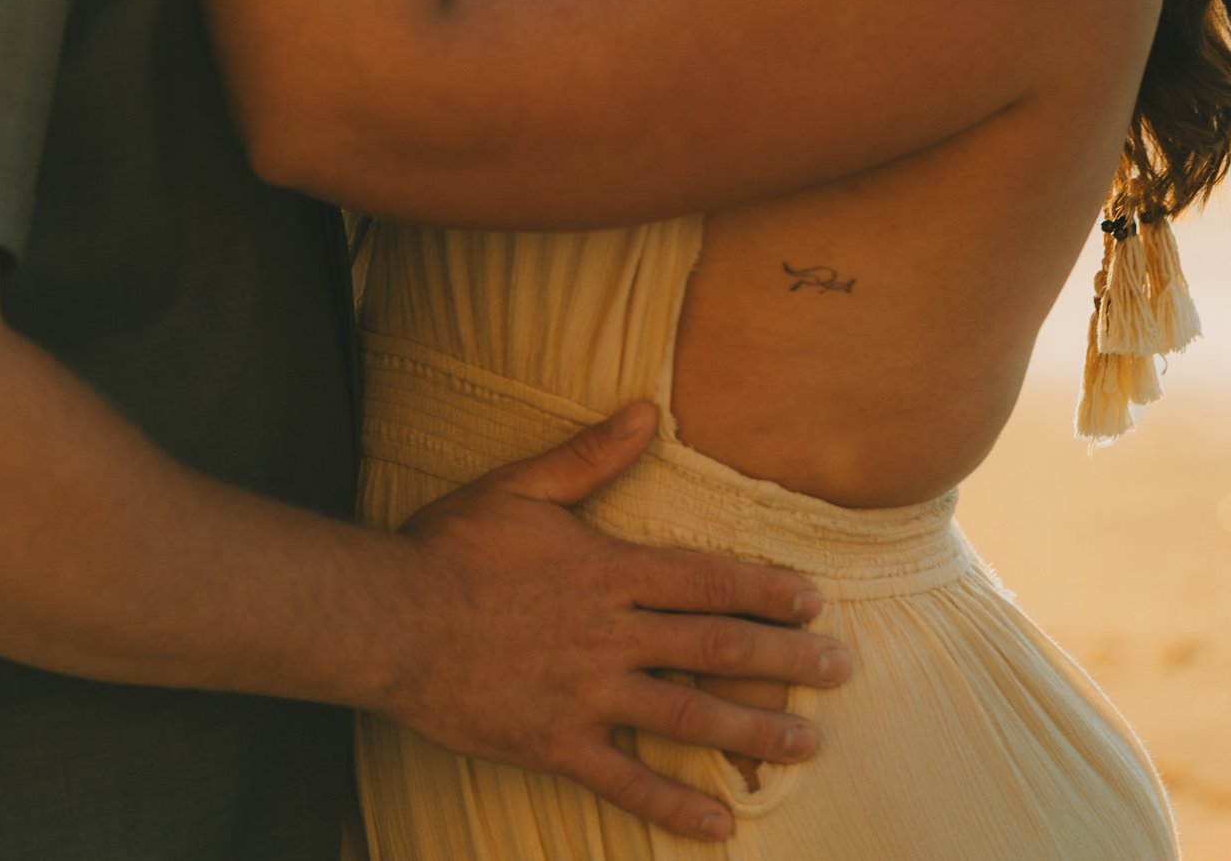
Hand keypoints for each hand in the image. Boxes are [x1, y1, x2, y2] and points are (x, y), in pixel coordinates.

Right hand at [382, 401, 845, 842]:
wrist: (389, 619)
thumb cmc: (451, 547)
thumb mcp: (521, 487)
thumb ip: (590, 455)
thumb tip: (648, 411)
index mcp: (607, 569)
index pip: (706, 579)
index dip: (765, 589)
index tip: (813, 601)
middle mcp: (611, 634)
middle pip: (714, 647)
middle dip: (785, 659)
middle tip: (841, 670)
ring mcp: (588, 694)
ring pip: (688, 714)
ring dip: (754, 730)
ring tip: (808, 742)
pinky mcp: (558, 743)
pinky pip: (628, 780)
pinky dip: (676, 805)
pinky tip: (721, 824)